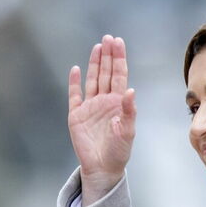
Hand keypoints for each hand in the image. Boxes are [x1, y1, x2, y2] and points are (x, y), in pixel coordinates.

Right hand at [67, 34, 136, 200]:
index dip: (119, 59)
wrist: (102, 168)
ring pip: (92, 80)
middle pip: (106, 73)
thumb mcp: (128, 132)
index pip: (119, 76)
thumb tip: (131, 90)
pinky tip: (75, 69)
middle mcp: (104, 101)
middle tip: (108, 38)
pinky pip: (74, 95)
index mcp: (118, 103)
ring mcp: (90, 107)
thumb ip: (129, 111)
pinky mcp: (76, 115)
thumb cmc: (119, 152)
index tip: (118, 43)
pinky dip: (74, 82)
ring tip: (97, 47)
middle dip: (108, 56)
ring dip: (94, 64)